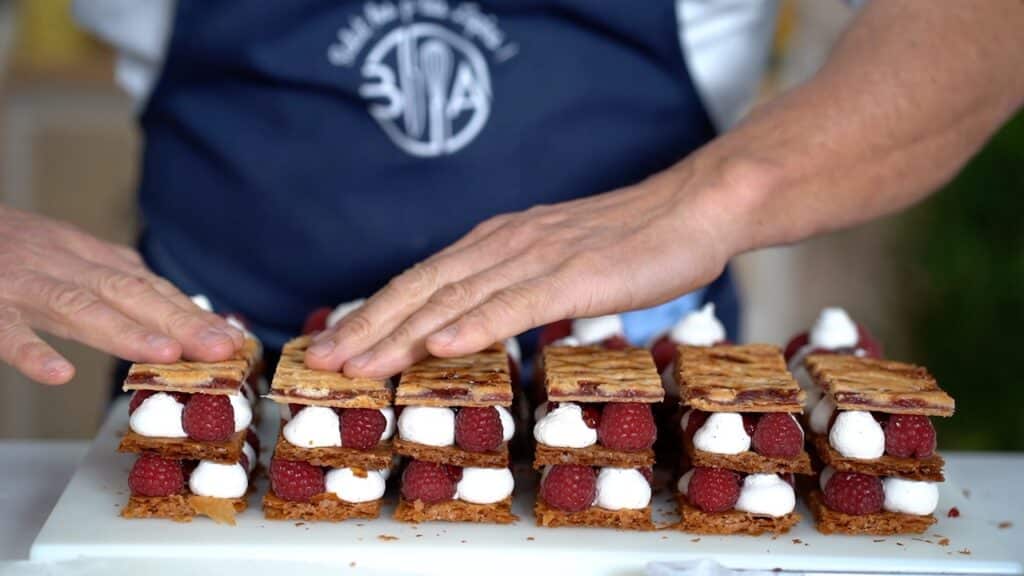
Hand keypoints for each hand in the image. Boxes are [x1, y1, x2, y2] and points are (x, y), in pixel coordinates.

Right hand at [0, 205, 244, 384]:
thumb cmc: (4, 244)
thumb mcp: (63, 251)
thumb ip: (111, 276)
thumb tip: (175, 305)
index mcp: (82, 254)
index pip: (148, 285)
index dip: (191, 312)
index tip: (231, 338)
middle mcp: (59, 264)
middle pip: (128, 292)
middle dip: (179, 321)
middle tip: (220, 349)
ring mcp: (19, 283)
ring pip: (77, 306)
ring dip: (123, 330)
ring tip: (164, 353)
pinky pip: (5, 330)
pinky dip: (30, 351)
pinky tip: (58, 373)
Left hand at [305, 159, 749, 376]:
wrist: (693, 207)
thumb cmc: (631, 241)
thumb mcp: (558, 262)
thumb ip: (514, 286)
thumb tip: (476, 322)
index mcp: (498, 242)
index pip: (423, 281)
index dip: (374, 313)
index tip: (335, 344)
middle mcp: (505, 244)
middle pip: (423, 288)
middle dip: (367, 327)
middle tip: (321, 361)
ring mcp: (538, 257)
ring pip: (456, 298)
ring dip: (402, 333)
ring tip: (358, 364)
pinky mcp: (575, 275)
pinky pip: (516, 304)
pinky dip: (474, 325)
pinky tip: (440, 345)